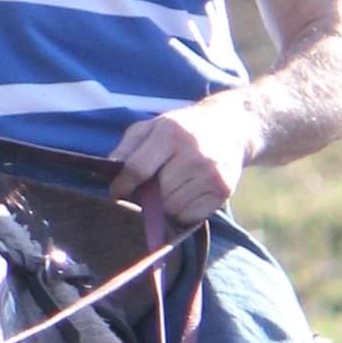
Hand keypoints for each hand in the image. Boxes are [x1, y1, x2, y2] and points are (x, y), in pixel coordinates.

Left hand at [110, 91, 252, 224]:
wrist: (232, 127)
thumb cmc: (183, 128)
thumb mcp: (152, 126)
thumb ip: (127, 146)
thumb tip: (109, 171)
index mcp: (171, 132)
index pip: (137, 170)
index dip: (122, 186)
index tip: (118, 191)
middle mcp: (193, 152)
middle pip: (155, 194)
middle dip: (144, 197)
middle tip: (147, 191)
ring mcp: (211, 173)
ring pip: (171, 208)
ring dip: (163, 206)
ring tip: (167, 191)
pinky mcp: (223, 191)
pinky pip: (189, 216)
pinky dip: (181, 212)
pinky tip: (185, 195)